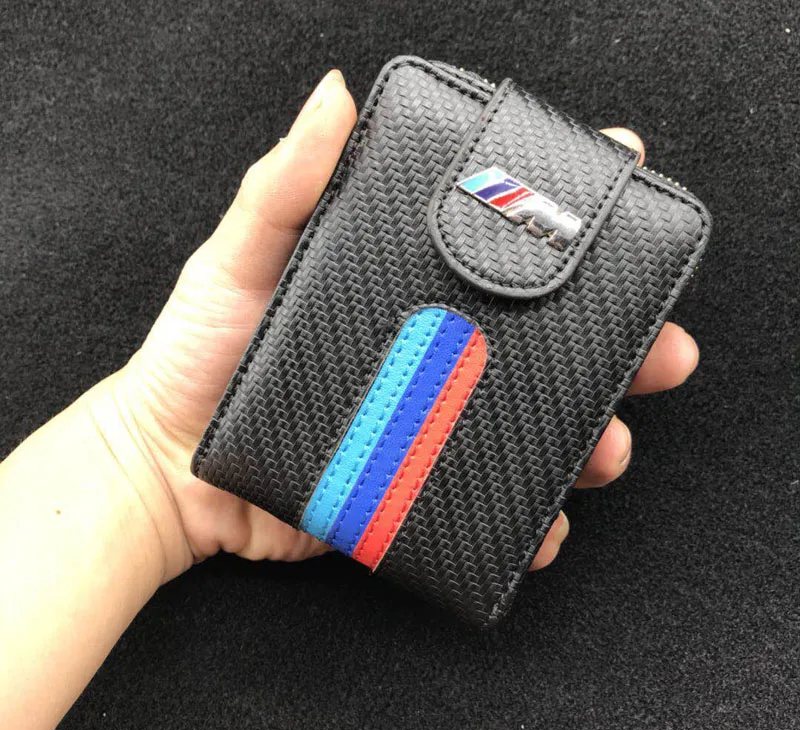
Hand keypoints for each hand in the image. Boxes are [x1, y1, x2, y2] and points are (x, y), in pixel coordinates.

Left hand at [89, 70, 699, 581]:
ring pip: (533, 424)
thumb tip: (332, 99)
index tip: (620, 201)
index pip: (499, 248)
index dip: (565, 227)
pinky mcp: (414, 485)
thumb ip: (285, 185)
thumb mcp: (237, 256)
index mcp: (403, 289)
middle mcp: (429, 350)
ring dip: (589, 434)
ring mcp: (428, 421)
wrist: (171, 468)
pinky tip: (546, 523)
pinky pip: (488, 500)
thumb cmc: (196, 355)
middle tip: (660, 349)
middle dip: (618, 343)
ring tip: (607, 444)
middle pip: (543, 341)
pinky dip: (528, 516)